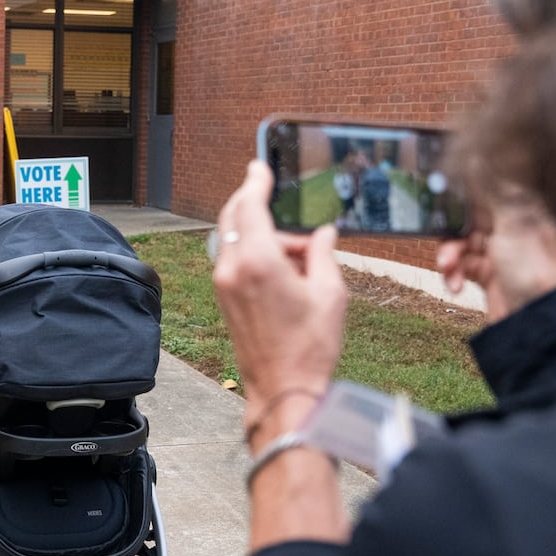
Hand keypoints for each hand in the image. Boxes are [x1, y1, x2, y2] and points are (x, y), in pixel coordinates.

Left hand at [213, 161, 346, 430]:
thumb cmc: (311, 346)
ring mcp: (223, 284)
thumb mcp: (331, 294)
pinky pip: (234, 259)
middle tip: (272, 191)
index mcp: (259, 261)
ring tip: (299, 249)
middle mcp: (233, 269)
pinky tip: (282, 263)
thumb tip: (323, 234)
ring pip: (233, 238)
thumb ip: (323, 254)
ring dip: (259, 230)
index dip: (256, 182)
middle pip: (233, 217)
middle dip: (252, 200)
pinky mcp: (224, 298)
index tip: (260, 166)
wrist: (282, 390)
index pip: (250, 206)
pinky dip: (253, 250)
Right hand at [437, 190, 555, 323]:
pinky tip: (456, 286)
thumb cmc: (534, 269)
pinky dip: (454, 275)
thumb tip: (477, 155)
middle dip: (450, 232)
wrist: (538, 321)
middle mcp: (508, 228)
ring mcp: (497, 252)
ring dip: (449, 257)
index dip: (461, 193)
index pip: (484, 190)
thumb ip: (491, 189)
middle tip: (443, 241)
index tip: (438, 192)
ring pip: (459, 244)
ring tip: (448, 270)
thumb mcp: (512, 223)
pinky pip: (460, 267)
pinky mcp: (487, 275)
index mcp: (520, 209)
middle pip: (466, 219)